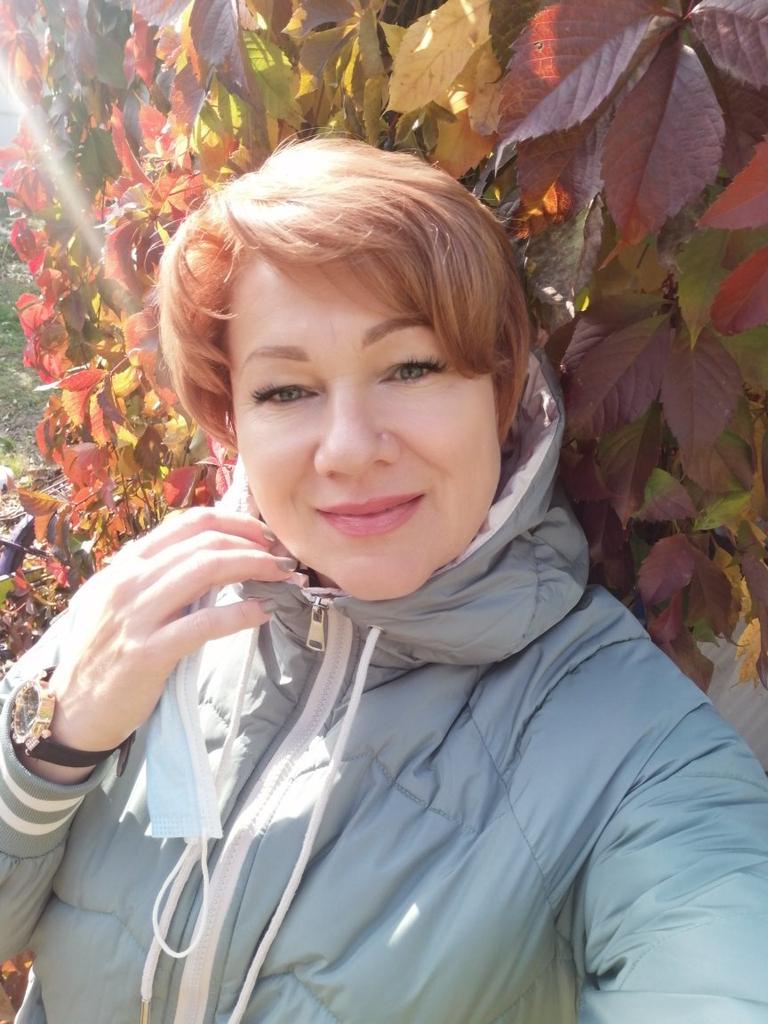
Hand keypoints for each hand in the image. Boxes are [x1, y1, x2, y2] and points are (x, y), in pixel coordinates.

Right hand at [23, 508, 295, 783]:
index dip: (234, 522)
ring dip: (254, 568)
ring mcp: (137, 616)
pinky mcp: (148, 652)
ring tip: (281, 577)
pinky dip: (240, 614)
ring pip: (205, 570)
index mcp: (126, 564)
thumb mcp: (119, 601)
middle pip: (204, 542)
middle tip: (281, 558)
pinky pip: (204, 623)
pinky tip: (262, 613)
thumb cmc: (105, 654)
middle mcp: (129, 581)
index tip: (263, 535)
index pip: (188, 522)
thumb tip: (210, 555)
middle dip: (252, 545)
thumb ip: (155, 575)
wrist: (72, 710)